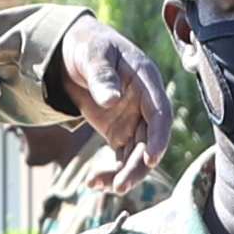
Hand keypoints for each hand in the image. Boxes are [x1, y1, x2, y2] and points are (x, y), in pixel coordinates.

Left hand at [54, 19, 163, 180]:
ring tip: (99, 187)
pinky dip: (110, 172)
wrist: (72, 51)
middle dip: (137, 166)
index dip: (159, 137)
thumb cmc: (87, 46)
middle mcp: (145, 105)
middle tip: (119, 185)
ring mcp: (133, 121)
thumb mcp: (92, 54)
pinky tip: (93, 183)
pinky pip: (120, 158)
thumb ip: (101, 75)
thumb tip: (112, 100)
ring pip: (136, 155)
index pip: (160, 113)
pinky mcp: (118, 133)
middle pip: (150, 141)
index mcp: (147, 82)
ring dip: (123, 174)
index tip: (151, 158)